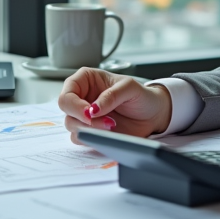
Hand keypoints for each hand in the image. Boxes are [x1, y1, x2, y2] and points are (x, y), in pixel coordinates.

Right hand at [57, 67, 172, 143]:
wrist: (153, 115)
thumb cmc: (141, 96)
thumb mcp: (130, 88)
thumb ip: (111, 96)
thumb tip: (92, 109)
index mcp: (86, 80)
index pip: (67, 93)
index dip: (75, 105)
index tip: (90, 113)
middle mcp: (82, 97)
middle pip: (66, 110)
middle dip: (83, 119)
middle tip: (105, 122)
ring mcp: (85, 115)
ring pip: (71, 126)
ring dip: (90, 129)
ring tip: (112, 125)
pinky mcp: (91, 131)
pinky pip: (81, 138)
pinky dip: (92, 138)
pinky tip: (109, 133)